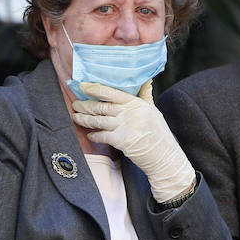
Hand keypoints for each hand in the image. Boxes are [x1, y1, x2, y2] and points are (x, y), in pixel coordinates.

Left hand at [71, 82, 195, 203]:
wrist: (165, 156)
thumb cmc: (159, 135)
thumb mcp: (154, 112)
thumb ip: (146, 97)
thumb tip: (146, 82)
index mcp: (137, 103)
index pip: (112, 92)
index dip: (95, 89)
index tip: (83, 86)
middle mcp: (130, 112)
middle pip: (101, 106)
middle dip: (85, 105)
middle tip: (75, 104)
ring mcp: (125, 126)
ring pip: (98, 120)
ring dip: (85, 119)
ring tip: (76, 117)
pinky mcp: (121, 140)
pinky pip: (102, 135)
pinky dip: (94, 135)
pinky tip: (90, 135)